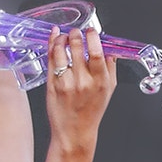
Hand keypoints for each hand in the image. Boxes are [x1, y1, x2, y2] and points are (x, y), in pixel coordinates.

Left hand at [44, 27, 117, 156]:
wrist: (75, 131)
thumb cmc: (91, 111)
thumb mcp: (109, 90)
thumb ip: (110, 68)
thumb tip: (109, 50)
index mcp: (101, 81)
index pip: (97, 53)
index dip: (92, 38)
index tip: (91, 30)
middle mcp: (83, 81)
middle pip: (77, 49)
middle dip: (75, 34)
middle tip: (75, 31)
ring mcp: (66, 83)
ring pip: (60, 52)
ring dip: (60, 39)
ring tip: (63, 35)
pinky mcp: (52, 85)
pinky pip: (50, 61)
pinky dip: (50, 47)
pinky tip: (53, 40)